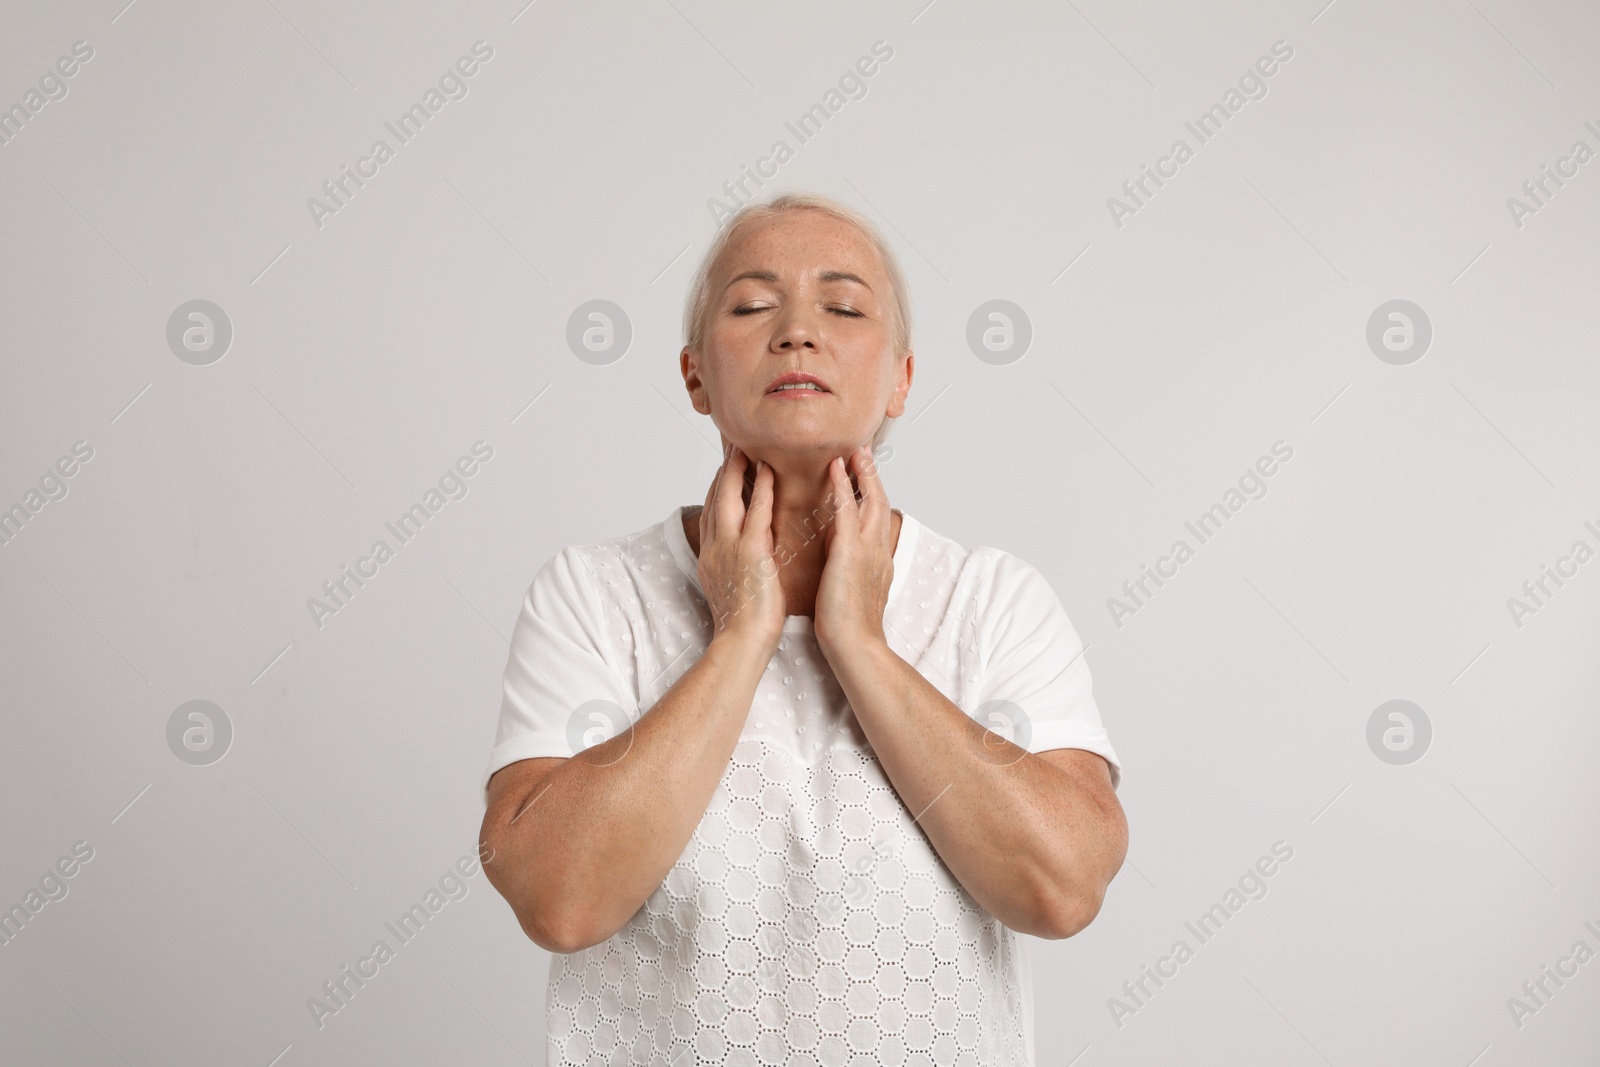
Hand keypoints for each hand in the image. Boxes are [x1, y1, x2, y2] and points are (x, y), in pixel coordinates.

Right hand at [697, 444, 783, 647]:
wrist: (741, 642)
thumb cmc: (744, 625)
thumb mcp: (733, 589)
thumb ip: (737, 567)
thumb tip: (749, 557)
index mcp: (710, 557)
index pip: (711, 513)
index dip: (718, 488)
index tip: (725, 469)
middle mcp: (714, 547)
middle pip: (715, 498)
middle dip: (723, 471)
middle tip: (731, 446)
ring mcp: (729, 547)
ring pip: (728, 497)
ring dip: (737, 468)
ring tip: (745, 446)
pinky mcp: (749, 550)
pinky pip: (755, 510)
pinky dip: (761, 487)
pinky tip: (768, 470)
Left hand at [814, 444, 893, 659]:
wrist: (854, 646)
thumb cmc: (847, 625)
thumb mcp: (851, 588)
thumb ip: (848, 565)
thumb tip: (837, 550)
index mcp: (877, 559)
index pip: (877, 519)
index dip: (872, 495)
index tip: (864, 476)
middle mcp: (878, 549)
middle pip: (881, 502)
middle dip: (872, 475)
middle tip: (863, 450)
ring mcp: (867, 549)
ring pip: (871, 499)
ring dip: (863, 471)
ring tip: (853, 449)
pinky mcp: (851, 552)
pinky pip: (848, 510)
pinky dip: (844, 485)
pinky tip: (835, 466)